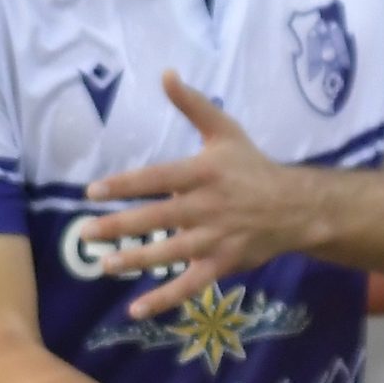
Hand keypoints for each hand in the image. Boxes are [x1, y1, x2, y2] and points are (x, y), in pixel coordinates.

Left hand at [79, 72, 315, 320]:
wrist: (297, 207)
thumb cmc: (253, 167)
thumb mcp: (225, 131)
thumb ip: (192, 106)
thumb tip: (164, 73)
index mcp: (204, 173)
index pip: (157, 179)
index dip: (125, 185)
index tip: (93, 191)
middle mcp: (208, 207)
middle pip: (157, 219)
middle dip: (120, 227)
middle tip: (86, 233)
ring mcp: (215, 238)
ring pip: (170, 253)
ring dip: (136, 261)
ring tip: (105, 265)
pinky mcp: (223, 264)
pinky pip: (190, 284)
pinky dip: (165, 299)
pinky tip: (137, 309)